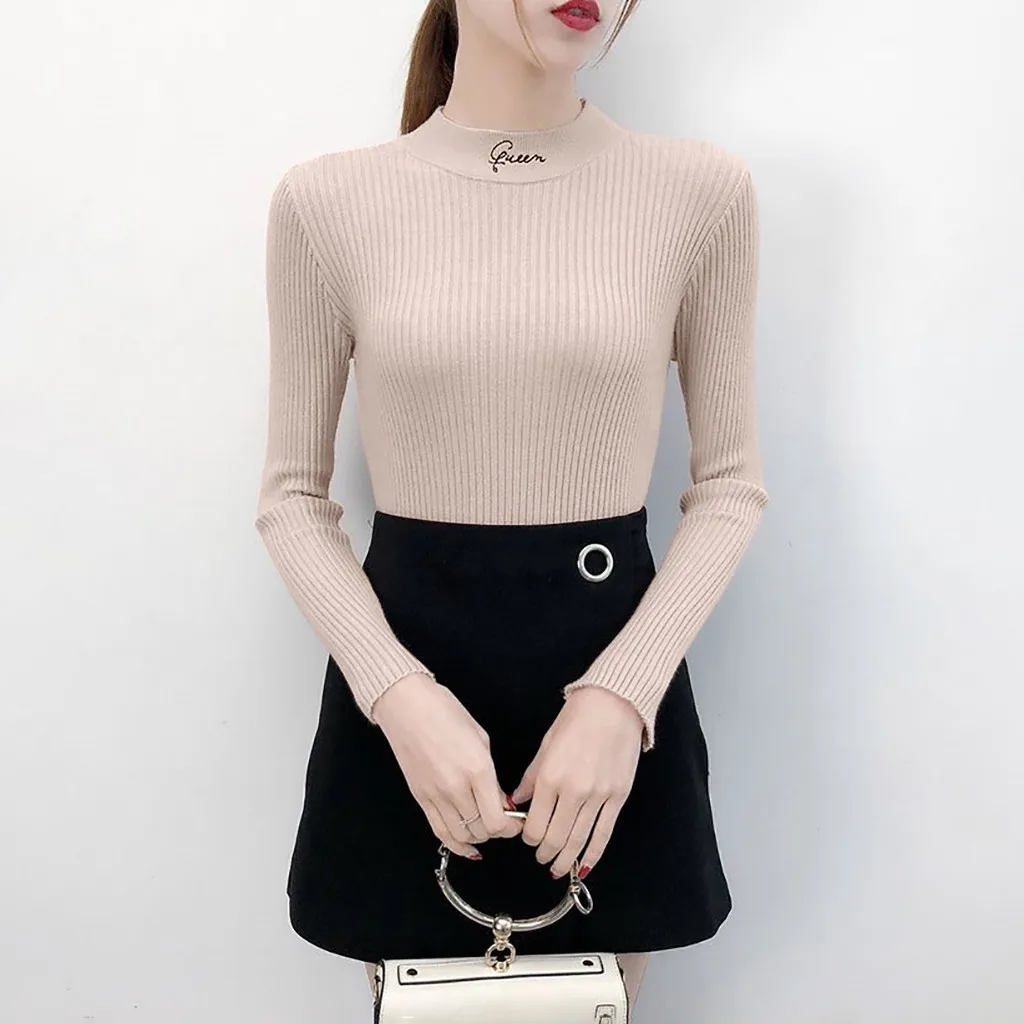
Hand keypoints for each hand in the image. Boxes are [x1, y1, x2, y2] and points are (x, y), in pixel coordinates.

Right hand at [371, 673, 523, 858]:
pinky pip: (440, 832)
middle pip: (483, 831)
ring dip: (479, 836)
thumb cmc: (443, 713)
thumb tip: (502, 802)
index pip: (498, 820)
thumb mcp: (480, 738)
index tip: (517, 820)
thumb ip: (492, 776)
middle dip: (499, 830)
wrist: (408, 707)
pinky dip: (456, 843)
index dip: (512, 827)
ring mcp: (436, 796)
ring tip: (485, 826)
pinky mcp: (421, 799)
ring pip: (462, 836)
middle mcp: (456, 788)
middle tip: (504, 821)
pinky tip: (467, 844)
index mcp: (477, 770)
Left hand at [510, 685, 642, 879]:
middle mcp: (574, 790)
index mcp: (551, 777)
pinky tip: (584, 864)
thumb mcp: (546, 745)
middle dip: (545, 852)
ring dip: (566, 859)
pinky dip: (593, 854)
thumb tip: (518, 801)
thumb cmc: (578, 718)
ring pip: (579, 841)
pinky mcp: (618, 796)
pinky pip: (604, 833)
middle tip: (540, 856)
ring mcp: (598, 796)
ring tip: (558, 867)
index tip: (527, 837)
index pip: (535, 824)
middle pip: (556, 838)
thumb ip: (531, 778)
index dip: (528, 837)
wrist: (613, 703)